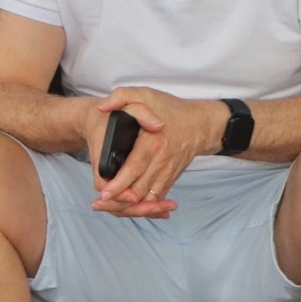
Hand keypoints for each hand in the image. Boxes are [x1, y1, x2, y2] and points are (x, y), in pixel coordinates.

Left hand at [87, 87, 221, 217]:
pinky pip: (157, 197)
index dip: (118, 184)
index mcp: (152, 142)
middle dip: (119, 201)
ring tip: (110, 207)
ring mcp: (168, 171)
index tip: (104, 193)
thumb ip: (121, 97)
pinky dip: (144, 206)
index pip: (133, 168)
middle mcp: (161, 161)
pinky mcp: (171, 178)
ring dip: (130, 207)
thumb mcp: (144, 94)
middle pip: (139, 189)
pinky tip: (129, 207)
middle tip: (100, 204)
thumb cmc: (170, 109)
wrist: (201, 124)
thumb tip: (103, 108)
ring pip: (148, 198)